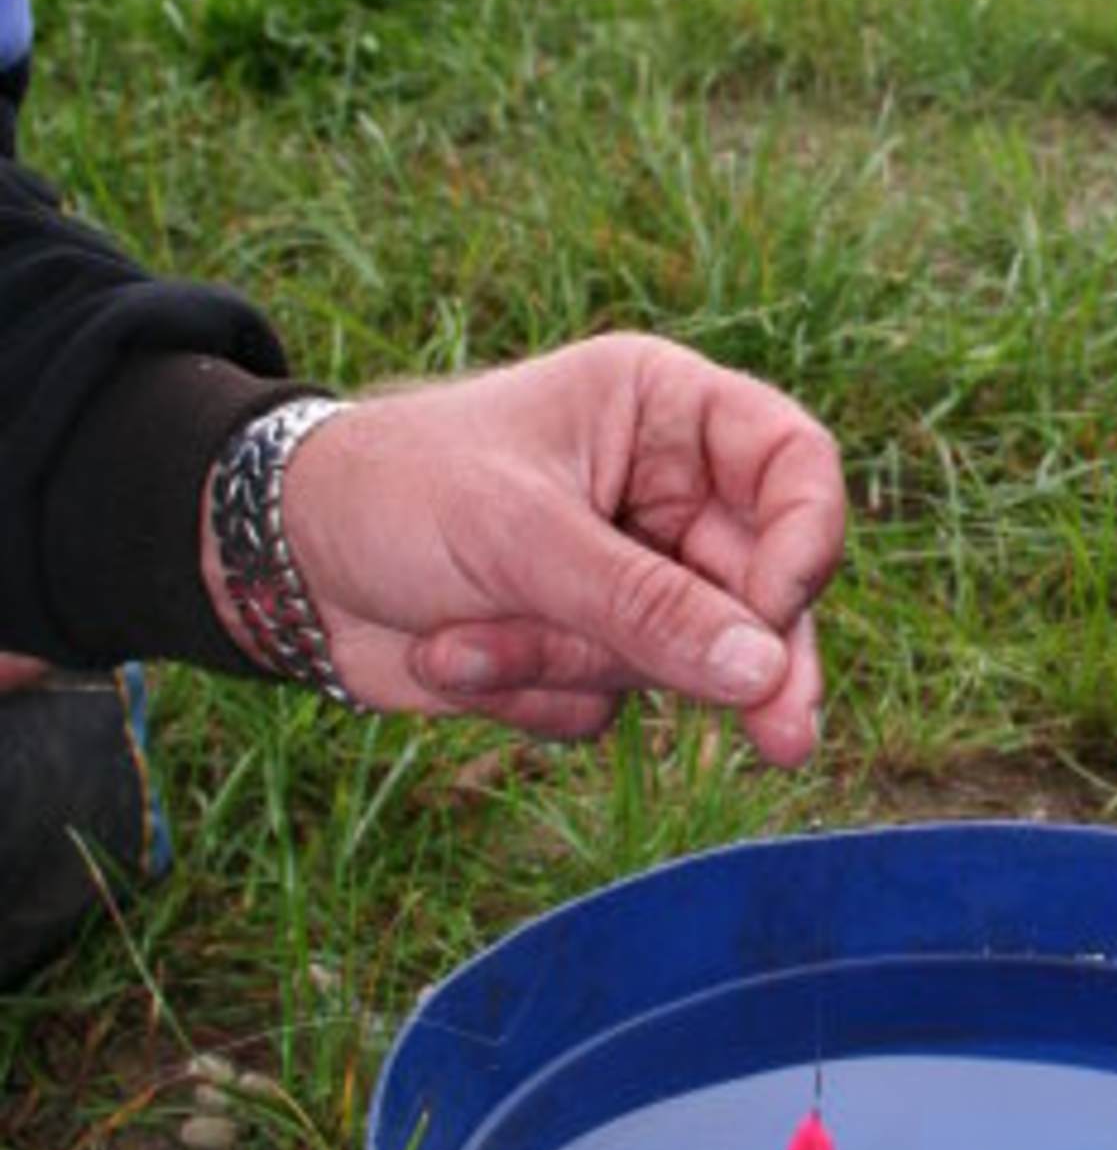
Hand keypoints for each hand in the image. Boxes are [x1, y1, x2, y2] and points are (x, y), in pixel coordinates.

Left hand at [202, 336, 844, 754]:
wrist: (278, 563)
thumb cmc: (393, 494)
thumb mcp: (519, 537)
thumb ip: (644, 606)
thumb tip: (763, 673)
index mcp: (662, 410)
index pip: (792, 464)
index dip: (805, 539)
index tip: (775, 615)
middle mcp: (663, 489)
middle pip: (764, 586)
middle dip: (737, 662)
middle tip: (783, 740)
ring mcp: (630, 575)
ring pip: (681, 662)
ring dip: (568, 666)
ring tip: (462, 641)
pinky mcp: (586, 647)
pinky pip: (609, 703)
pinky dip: (532, 692)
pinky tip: (452, 652)